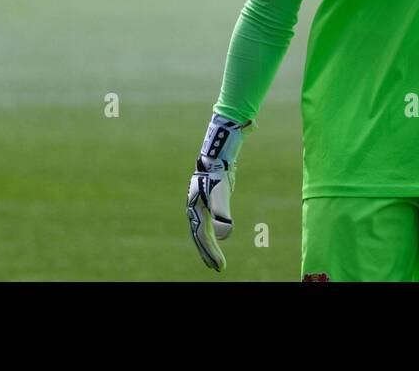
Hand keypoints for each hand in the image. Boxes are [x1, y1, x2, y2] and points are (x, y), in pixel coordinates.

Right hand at [187, 114, 249, 271]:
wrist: (218, 150)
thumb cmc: (218, 171)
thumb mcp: (221, 192)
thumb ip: (222, 213)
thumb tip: (224, 236)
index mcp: (194, 209)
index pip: (201, 237)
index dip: (210, 253)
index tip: (220, 267)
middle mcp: (195, 208)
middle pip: (199, 236)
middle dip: (208, 253)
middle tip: (217, 268)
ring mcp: (200, 203)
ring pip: (202, 229)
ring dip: (209, 245)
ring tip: (216, 258)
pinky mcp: (209, 198)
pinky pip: (209, 220)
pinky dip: (213, 231)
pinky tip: (219, 235)